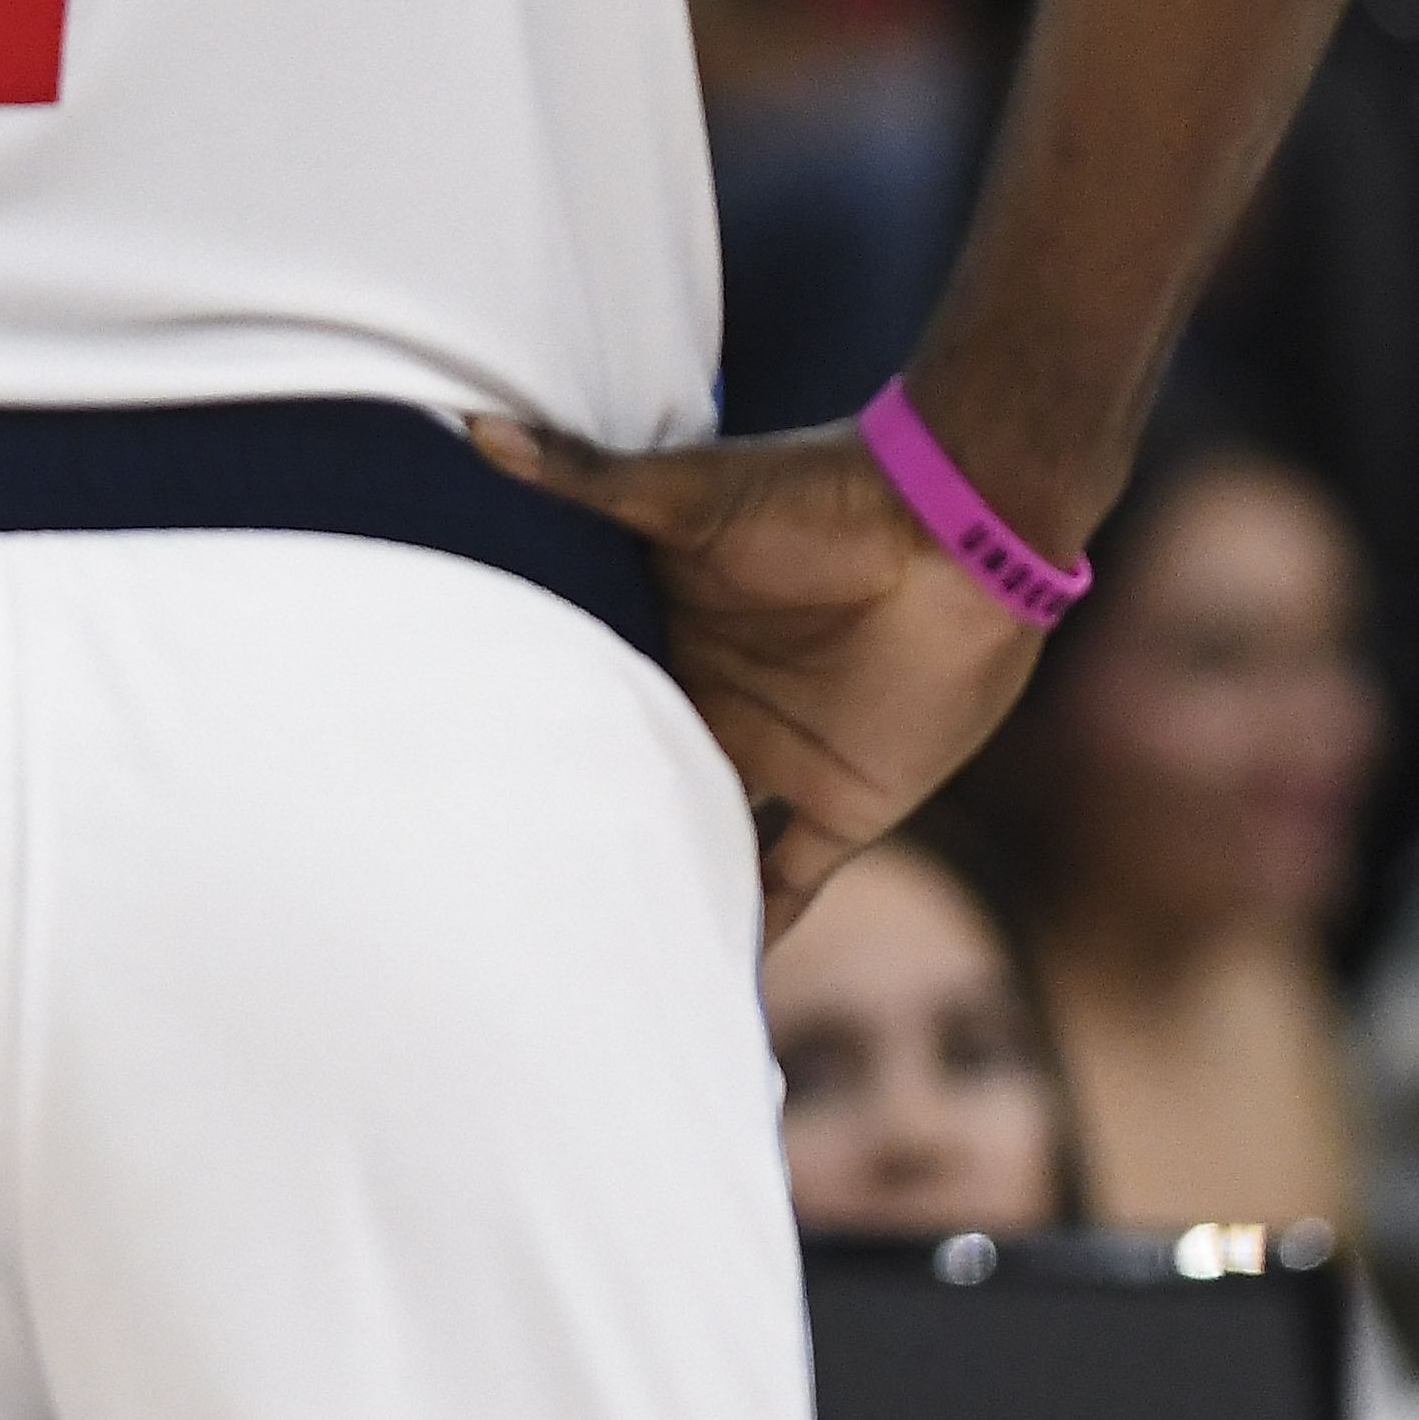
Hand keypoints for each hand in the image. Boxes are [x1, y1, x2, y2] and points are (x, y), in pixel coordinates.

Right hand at [473, 418, 1048, 929]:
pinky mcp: (847, 802)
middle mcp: (711, 706)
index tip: (458, 801)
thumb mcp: (687, 495)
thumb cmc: (820, 492)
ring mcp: (777, 758)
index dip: (532, 750)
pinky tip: (709, 990)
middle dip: (584, 839)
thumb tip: (473, 429)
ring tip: (586, 966)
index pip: (586, 708)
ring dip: (666, 891)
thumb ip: (585, 480)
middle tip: (498, 908)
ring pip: (704, 845)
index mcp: (663, 640)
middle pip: (636, 786)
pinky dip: (757, 935)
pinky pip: (789, 884)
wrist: (961, 524)